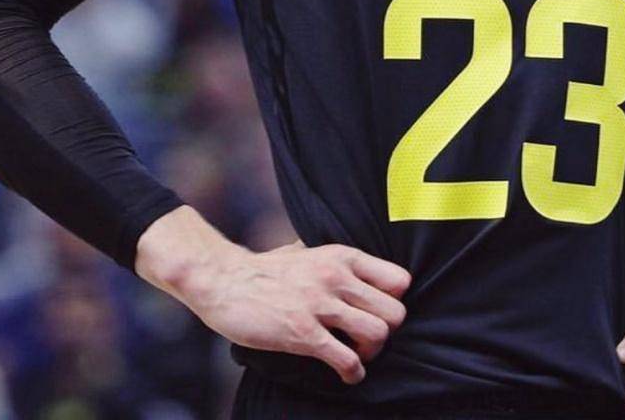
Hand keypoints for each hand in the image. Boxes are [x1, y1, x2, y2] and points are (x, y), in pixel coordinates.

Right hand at [181, 238, 411, 385]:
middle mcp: (336, 277)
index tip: (378, 313)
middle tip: (367, 341)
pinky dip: (352, 373)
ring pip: (378, 335)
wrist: (224, 281)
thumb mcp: (306, 250)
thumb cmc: (265, 269)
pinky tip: (344, 374)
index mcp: (341, 256)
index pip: (400, 279)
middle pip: (396, 312)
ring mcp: (319, 305)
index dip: (395, 301)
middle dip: (387, 333)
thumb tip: (352, 268)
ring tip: (356, 356)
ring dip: (371, 354)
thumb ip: (331, 260)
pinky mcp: (302, 332)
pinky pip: (346, 359)